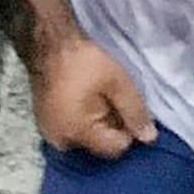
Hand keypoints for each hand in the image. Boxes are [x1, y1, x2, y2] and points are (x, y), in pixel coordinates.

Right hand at [31, 36, 156, 158]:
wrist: (49, 45)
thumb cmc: (84, 62)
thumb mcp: (117, 82)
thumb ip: (134, 111)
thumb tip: (149, 138)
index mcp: (78, 134)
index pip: (116, 148)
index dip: (128, 129)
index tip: (126, 106)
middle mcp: (60, 143)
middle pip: (100, 144)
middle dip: (111, 125)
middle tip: (110, 97)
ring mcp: (49, 134)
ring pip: (86, 137)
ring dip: (96, 122)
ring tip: (96, 96)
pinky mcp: (44, 124)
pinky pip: (71, 129)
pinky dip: (81, 119)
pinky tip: (83, 98)